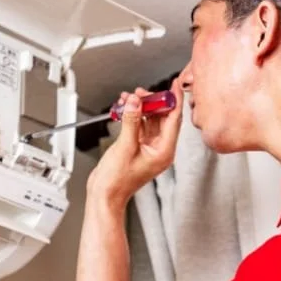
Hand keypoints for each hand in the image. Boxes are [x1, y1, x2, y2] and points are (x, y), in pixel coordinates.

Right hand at [86, 77, 183, 207]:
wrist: (105, 194)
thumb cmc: (117, 181)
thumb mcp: (125, 146)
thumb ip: (131, 121)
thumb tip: (135, 102)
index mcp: (164, 152)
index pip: (174, 120)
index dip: (175, 100)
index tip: (175, 85)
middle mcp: (160, 149)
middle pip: (164, 118)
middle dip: (154, 102)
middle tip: (143, 92)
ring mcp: (149, 148)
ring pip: (151, 120)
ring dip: (142, 107)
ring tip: (131, 97)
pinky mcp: (138, 147)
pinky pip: (140, 126)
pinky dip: (134, 116)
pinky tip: (126, 107)